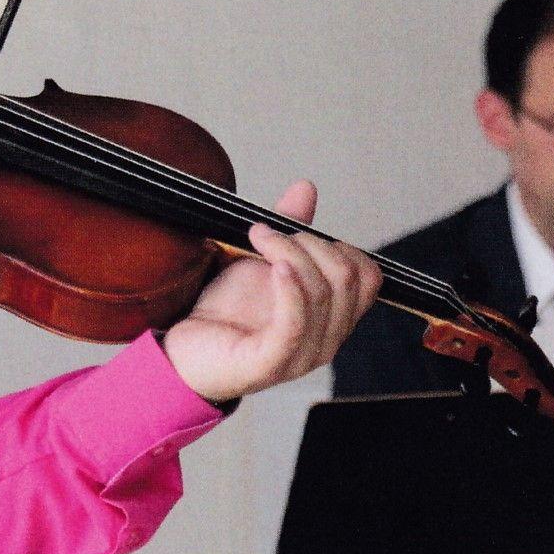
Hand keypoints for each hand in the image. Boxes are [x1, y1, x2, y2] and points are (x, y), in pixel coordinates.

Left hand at [161, 180, 380, 402]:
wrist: (185, 348)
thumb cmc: (225, 312)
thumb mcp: (261, 260)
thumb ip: (289, 229)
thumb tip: (305, 188)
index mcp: (332, 317)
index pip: (367, 276)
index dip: (337, 244)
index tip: (294, 230)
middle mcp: (326, 340)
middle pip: (347, 278)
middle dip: (309, 242)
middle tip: (266, 233)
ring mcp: (301, 356)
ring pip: (322, 293)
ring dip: (289, 253)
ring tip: (258, 238)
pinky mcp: (271, 365)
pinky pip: (295, 324)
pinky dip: (290, 289)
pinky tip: (276, 266)